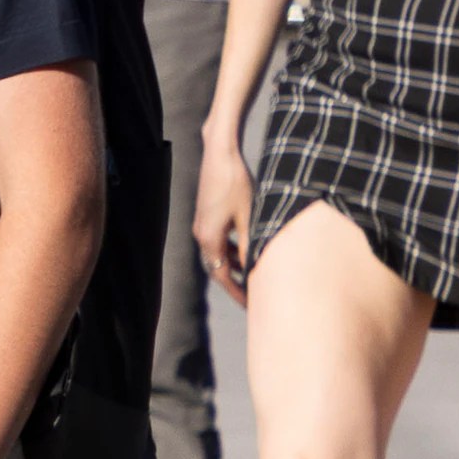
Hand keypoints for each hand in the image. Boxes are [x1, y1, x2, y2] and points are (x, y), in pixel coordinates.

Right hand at [196, 142, 255, 305]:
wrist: (219, 153)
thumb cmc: (236, 182)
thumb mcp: (249, 216)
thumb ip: (250, 244)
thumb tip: (256, 268)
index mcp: (210, 238)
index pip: (223, 276)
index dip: (237, 292)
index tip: (251, 304)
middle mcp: (202, 234)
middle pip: (217, 267)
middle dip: (234, 282)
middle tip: (251, 295)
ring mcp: (202, 224)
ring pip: (218, 253)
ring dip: (233, 264)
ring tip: (252, 273)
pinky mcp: (206, 214)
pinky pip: (217, 240)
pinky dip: (230, 249)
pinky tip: (245, 245)